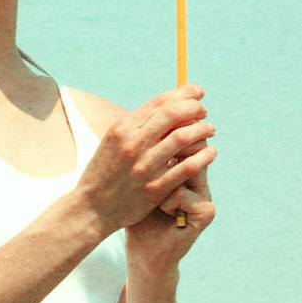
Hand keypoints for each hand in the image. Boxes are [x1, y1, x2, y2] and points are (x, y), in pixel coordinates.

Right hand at [74, 83, 217, 236]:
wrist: (92, 209)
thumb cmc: (106, 171)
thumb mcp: (114, 141)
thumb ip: (138, 124)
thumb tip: (168, 104)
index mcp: (123, 129)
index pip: (160, 102)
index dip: (184, 94)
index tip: (198, 93)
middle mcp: (133, 144)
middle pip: (173, 115)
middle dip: (195, 108)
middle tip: (204, 112)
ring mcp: (144, 167)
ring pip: (183, 138)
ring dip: (202, 130)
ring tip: (210, 130)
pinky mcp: (155, 189)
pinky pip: (187, 167)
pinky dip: (203, 156)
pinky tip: (210, 153)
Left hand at [127, 129, 216, 274]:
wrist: (145, 251)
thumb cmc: (136, 212)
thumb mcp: (140, 178)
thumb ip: (145, 152)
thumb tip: (135, 118)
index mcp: (185, 165)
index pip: (184, 133)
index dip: (170, 126)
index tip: (148, 131)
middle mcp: (199, 177)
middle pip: (195, 144)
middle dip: (171, 146)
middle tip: (151, 156)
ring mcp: (205, 194)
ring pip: (190, 166)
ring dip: (165, 176)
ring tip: (151, 189)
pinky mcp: (206, 213)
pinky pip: (184, 193)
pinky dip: (167, 201)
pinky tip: (161, 211)